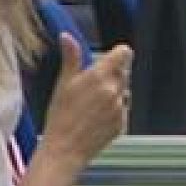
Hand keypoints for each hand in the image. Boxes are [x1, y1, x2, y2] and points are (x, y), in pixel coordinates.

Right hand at [43, 34, 131, 162]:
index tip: (109, 58)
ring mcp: (120, 108)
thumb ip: (71, 58)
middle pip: (124, 72)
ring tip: (93, 104)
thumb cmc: (60, 116)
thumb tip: (67, 36)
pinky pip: (124, 110)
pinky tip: (97, 117)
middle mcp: (114, 90)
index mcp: (100, 76)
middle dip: (112, 74)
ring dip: (114, 92)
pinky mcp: (122, 124)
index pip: (124, 53)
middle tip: (92, 85)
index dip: (117, 54)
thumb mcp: (63, 84)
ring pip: (124, 91)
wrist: (64, 150)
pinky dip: (115, 110)